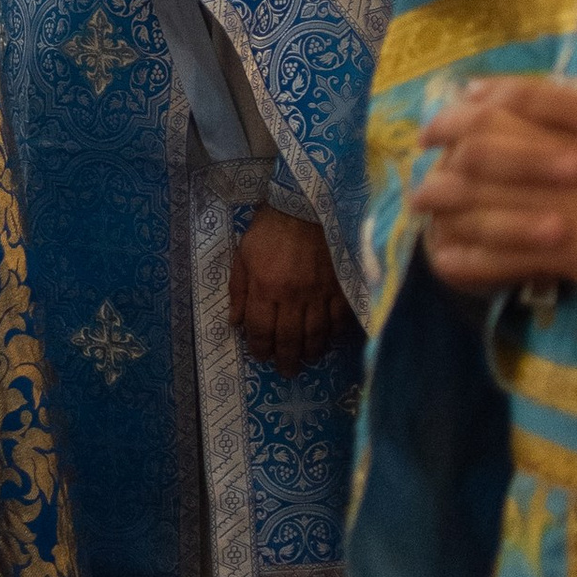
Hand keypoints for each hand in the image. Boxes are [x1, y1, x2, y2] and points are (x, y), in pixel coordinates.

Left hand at [229, 204, 348, 373]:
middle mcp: (293, 296)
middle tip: (286, 371)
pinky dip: (333, 334)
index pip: (261, 330)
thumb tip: (236, 322)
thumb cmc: (269, 229)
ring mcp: (320, 293)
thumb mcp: (243, 255)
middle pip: (290, 339)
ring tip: (306, 360)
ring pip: (316, 334)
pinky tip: (329, 340)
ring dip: (310, 352)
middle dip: (286, 359)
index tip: (260, 356)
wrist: (306, 205)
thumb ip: (239, 290)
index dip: (260, 348)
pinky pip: (339, 319)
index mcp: (266, 288)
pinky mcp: (340, 286)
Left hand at [410, 77, 576, 310]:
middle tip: (423, 168)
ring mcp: (557, 200)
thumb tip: (519, 111)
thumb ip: (571, 123)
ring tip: (423, 210)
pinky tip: (448, 261)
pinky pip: (496, 253)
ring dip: (444, 205)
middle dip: (442, 154)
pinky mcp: (562, 247)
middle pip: (480, 145)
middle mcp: (561, 154)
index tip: (442, 120)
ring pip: (479, 198)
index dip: (465, 108)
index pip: (508, 101)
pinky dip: (467, 258)